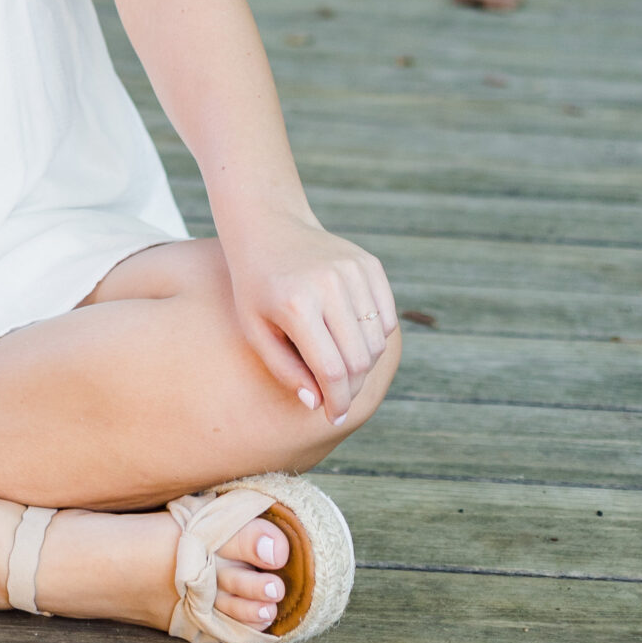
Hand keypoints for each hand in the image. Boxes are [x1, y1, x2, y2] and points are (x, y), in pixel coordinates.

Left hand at [226, 210, 397, 426]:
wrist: (268, 225)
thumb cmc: (256, 285)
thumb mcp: (254, 329)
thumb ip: (284, 369)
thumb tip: (316, 402)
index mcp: (296, 304)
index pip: (331, 370)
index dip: (337, 401)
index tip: (333, 416)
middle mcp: (328, 285)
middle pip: (359, 359)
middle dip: (352, 387)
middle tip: (338, 396)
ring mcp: (352, 271)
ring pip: (377, 340)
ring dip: (365, 363)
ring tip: (341, 366)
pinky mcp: (368, 263)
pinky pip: (386, 316)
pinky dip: (376, 336)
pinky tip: (353, 338)